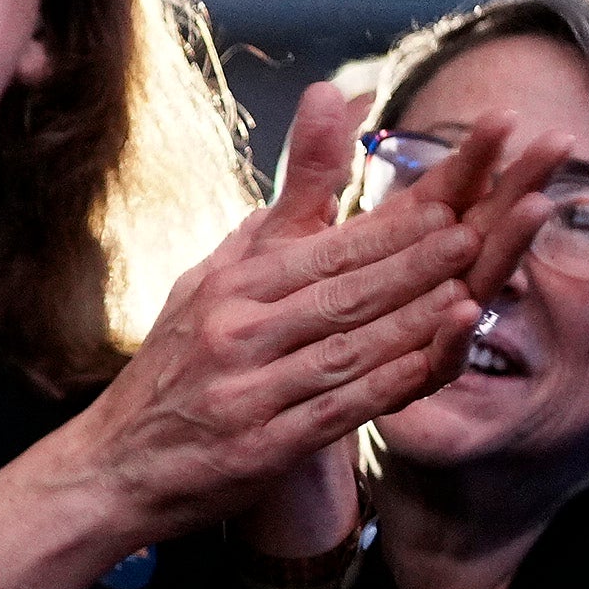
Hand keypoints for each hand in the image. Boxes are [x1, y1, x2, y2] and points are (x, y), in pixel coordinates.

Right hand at [82, 84, 557, 536]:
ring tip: (469, 297)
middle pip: (338, 295)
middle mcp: (233, 332)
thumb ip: (275, 220)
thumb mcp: (211, 282)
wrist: (116, 462)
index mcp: (227, 288)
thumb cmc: (176, 367)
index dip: (385, 232)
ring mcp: (245, 390)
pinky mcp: (258, 446)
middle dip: (410, 266)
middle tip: (472, 237)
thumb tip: (319, 126)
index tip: (446, 205)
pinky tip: (424, 369)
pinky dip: (381, 387)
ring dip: (409, 324)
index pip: (320, 253)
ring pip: (343, 349)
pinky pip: (332, 410)